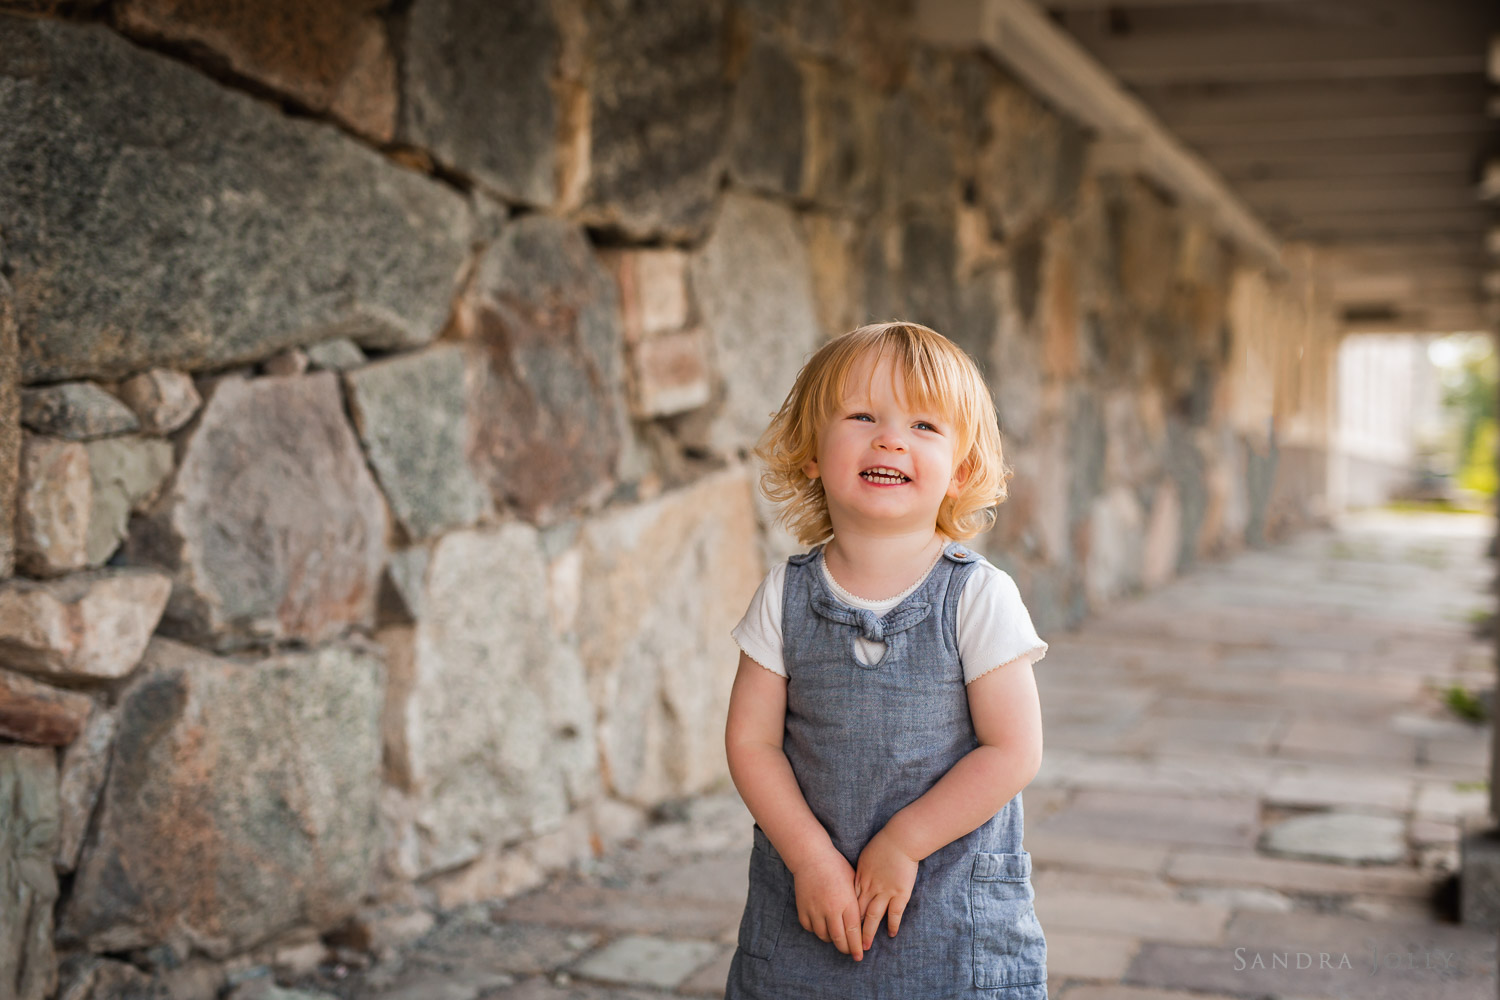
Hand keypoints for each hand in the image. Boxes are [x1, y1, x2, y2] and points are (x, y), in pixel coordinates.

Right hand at [790, 847, 865, 960]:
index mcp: (847, 903)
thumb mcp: (853, 882)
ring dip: (831, 939)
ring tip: (837, 937)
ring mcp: (815, 910)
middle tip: (851, 953)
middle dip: (846, 949)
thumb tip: (863, 920)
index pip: (854, 932)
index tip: (860, 955)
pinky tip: (822, 926)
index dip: (857, 946)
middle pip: (839, 939)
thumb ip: (857, 902)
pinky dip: (816, 930)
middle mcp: (831, 910)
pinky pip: (810, 928)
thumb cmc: (836, 866)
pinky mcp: (803, 909)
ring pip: (824, 936)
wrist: (811, 856)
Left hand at [854, 826, 918, 949]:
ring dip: (868, 932)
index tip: (839, 927)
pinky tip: (891, 934)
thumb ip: (860, 872)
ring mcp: (885, 891)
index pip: (849, 902)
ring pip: (873, 916)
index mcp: (860, 878)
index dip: (844, 916)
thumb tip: (853, 881)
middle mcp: (870, 887)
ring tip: (865, 946)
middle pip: (858, 912)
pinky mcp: (900, 893)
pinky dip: (892, 924)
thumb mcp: (865, 858)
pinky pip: (895, 913)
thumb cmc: (883, 845)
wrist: (900, 839)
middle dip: (852, 929)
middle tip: (848, 943)